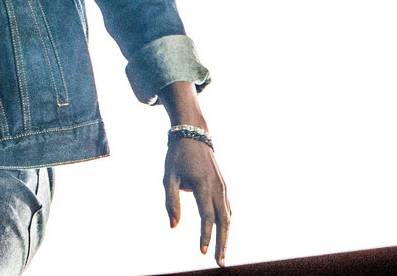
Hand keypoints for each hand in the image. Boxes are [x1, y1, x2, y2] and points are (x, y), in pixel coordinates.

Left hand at [163, 136, 229, 266]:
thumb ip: (171, 202)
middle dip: (222, 244)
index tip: (203, 252)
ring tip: (221, 254)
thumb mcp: (168, 176)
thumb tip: (173, 226)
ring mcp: (223, 186)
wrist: (193, 133)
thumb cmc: (177, 155)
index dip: (205, 236)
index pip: (207, 217)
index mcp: (203, 185)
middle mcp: (217, 187)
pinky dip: (227, 223)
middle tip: (220, 263)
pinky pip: (227, 208)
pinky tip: (223, 234)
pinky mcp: (223, 185)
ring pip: (228, 216)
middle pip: (223, 221)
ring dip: (226, 236)